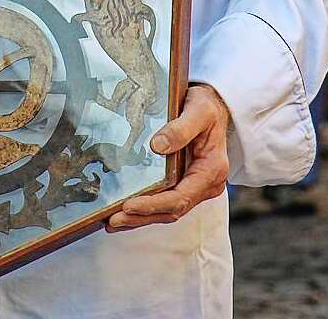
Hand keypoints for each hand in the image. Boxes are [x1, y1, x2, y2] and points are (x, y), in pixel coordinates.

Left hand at [106, 84, 229, 229]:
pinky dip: (146, 209)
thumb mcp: (198, 111)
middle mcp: (205, 185)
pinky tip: (125, 212)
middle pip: (172, 210)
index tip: (129, 205)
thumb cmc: (206, 107)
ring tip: (112, 221)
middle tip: (112, 220)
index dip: (154, 204)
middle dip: (141, 217)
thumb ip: (181, 128)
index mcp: (211, 171)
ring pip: (167, 210)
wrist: (214, 106)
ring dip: (140, 218)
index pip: (180, 197)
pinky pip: (165, 201)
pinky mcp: (185, 184)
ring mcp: (195, 187)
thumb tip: (157, 146)